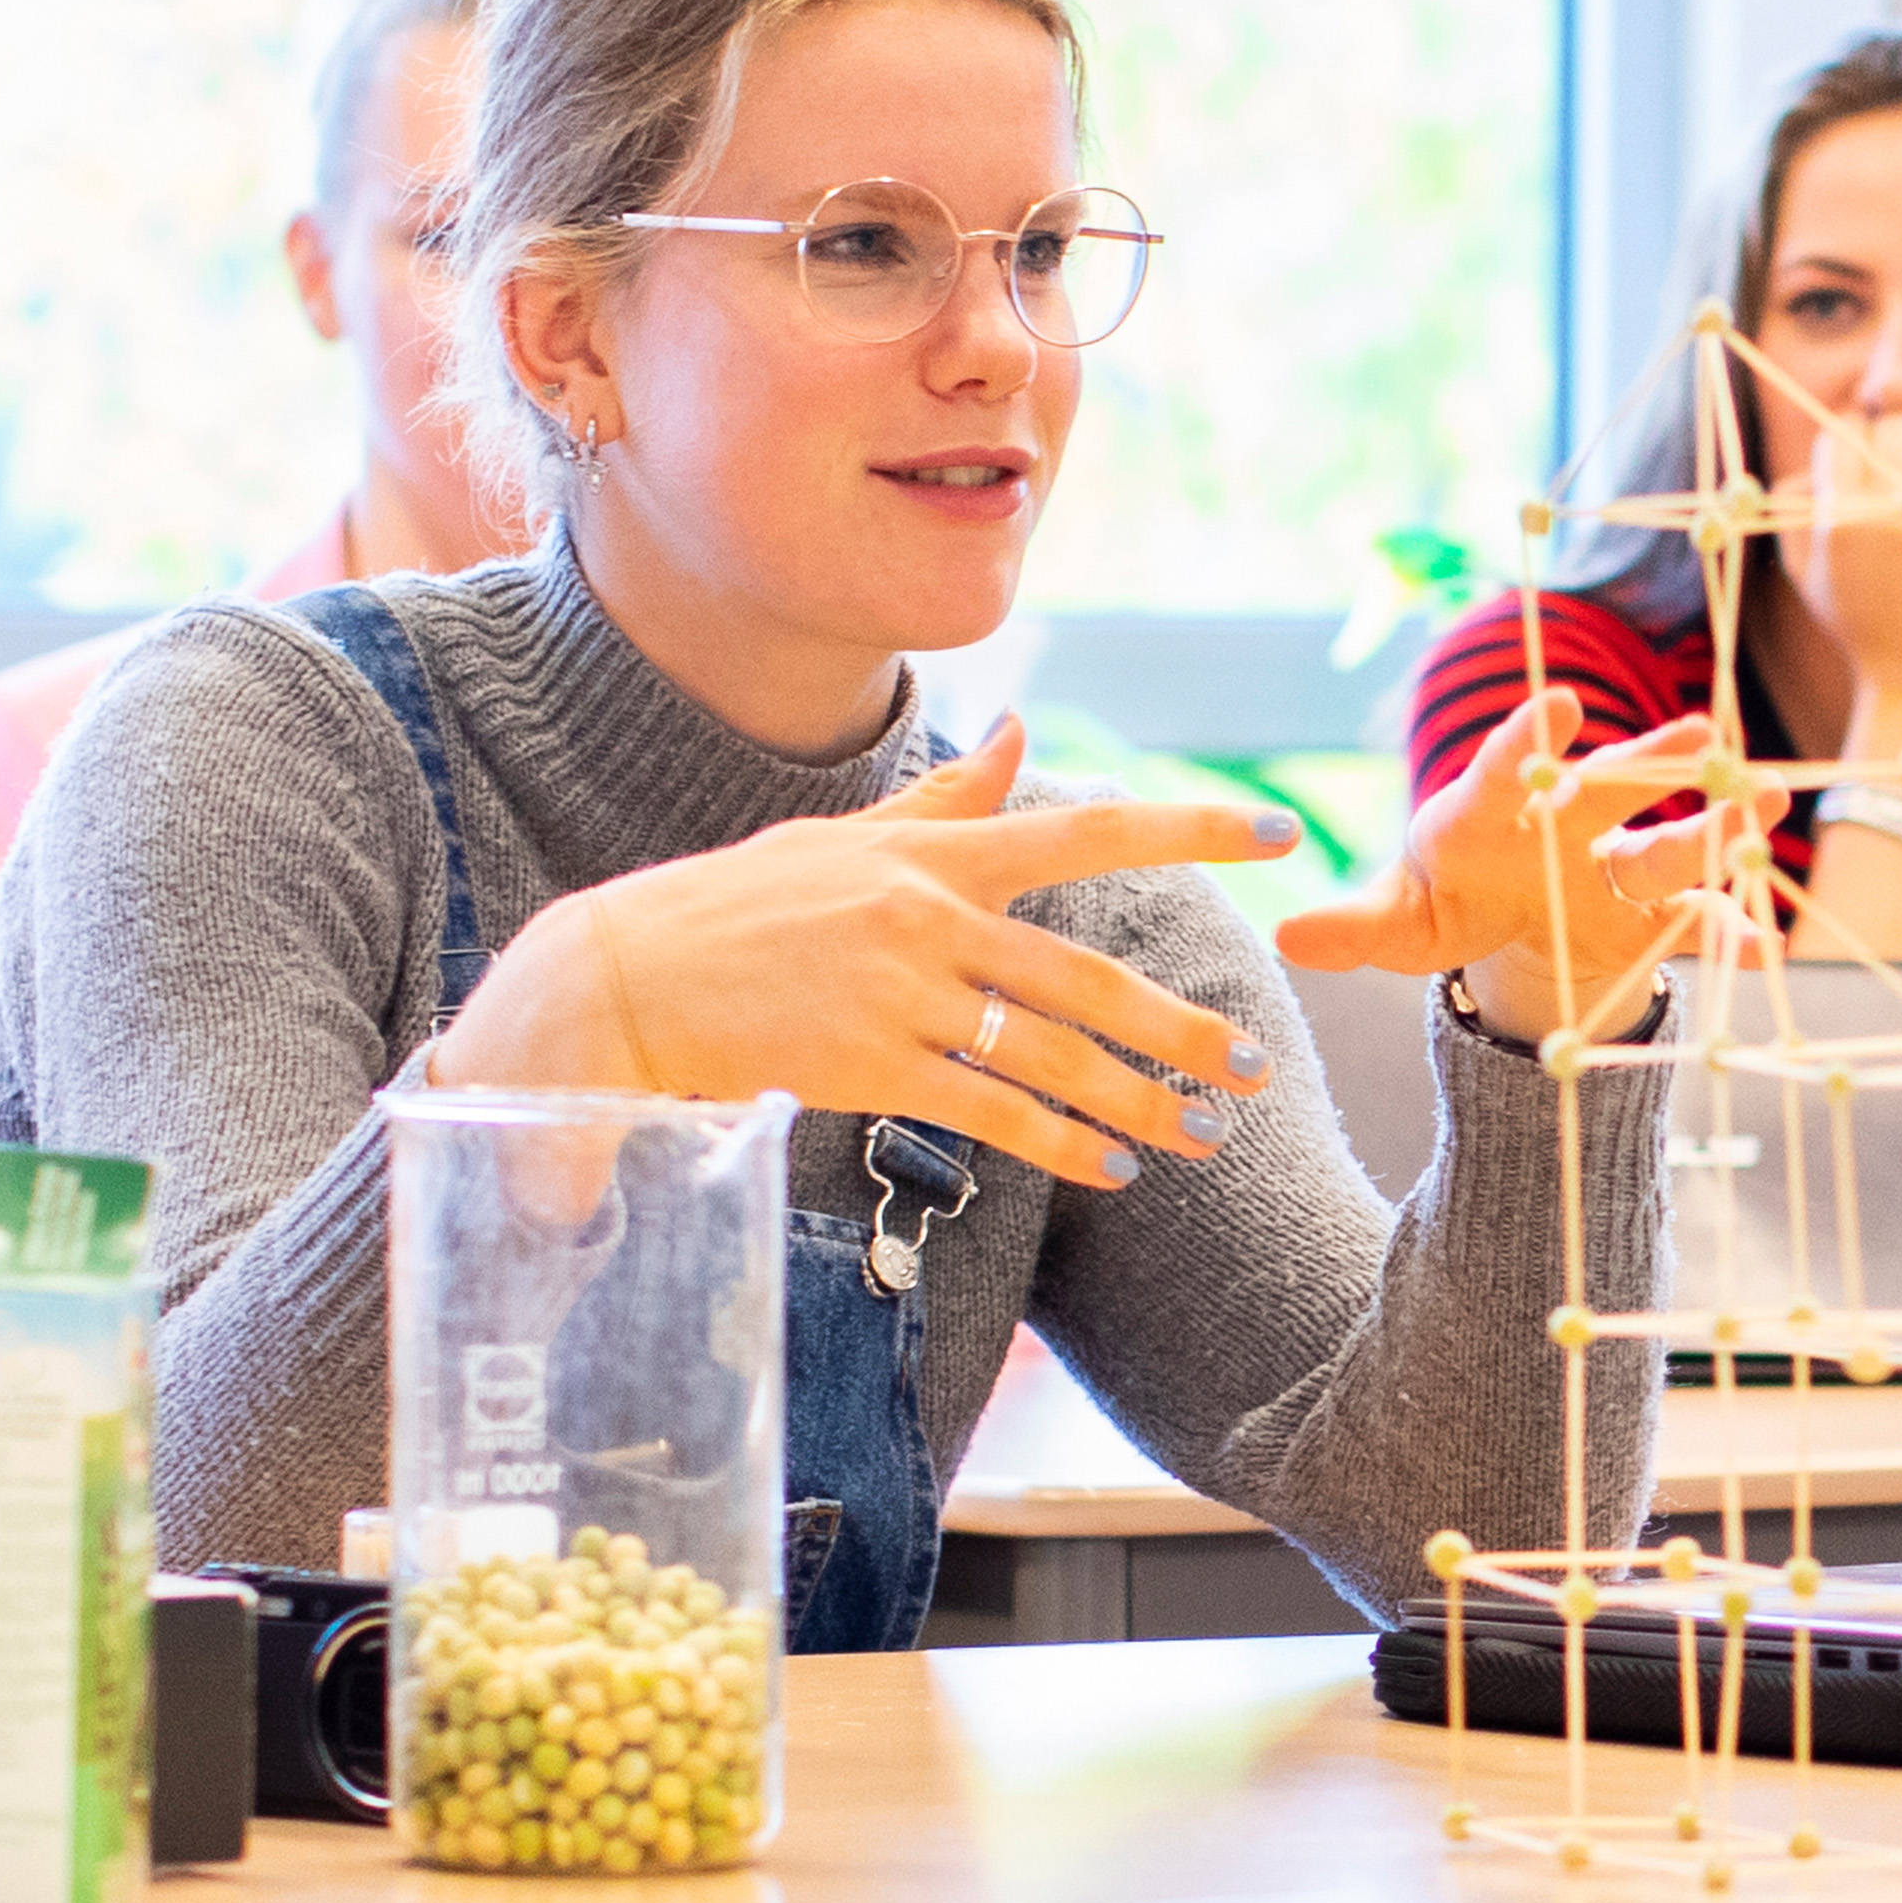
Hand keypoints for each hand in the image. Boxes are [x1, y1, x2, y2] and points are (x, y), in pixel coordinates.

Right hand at [431, 716, 1298, 1188]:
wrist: (622, 982)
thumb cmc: (732, 906)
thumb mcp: (841, 837)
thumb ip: (944, 798)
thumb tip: (1017, 732)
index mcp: (932, 852)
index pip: (1085, 827)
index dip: (1191, 826)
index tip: (1279, 830)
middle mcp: (927, 915)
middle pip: (1086, 973)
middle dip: (1180, 1026)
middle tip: (1252, 1065)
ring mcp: (898, 992)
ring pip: (1050, 1054)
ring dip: (1138, 1101)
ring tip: (1202, 1134)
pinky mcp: (869, 1064)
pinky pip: (989, 1111)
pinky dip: (1058, 1143)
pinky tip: (1109, 1170)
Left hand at [1274, 692, 1784, 1041]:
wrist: (1502, 925)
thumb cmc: (1443, 899)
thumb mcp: (1395, 922)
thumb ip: (1351, 928)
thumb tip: (1286, 939)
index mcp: (1493, 807)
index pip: (1507, 763)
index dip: (1531, 734)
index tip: (1560, 702)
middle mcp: (1566, 820)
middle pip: (1610, 784)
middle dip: (1652, 760)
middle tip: (1697, 732)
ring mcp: (1616, 863)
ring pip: (1668, 841)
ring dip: (1713, 827)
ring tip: (1755, 807)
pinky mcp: (1651, 914)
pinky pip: (1695, 920)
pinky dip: (1727, 932)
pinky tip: (1759, 949)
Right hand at [1778, 411, 1901, 780]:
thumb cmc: (1857, 620)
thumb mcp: (1806, 573)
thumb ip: (1795, 508)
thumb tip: (1817, 459)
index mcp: (1838, 521)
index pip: (1843, 431)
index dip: (1847, 436)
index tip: (1852, 453)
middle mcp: (1892, 511)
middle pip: (1893, 422)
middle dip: (1889, 435)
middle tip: (1891, 461)